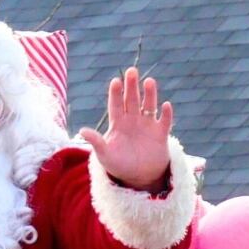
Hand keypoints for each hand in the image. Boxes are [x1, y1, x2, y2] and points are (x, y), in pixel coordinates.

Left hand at [79, 67, 171, 192]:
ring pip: (149, 106)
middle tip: (132, 70)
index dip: (116, 93)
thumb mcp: (104, 155)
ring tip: (149, 81)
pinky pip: (164, 121)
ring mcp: (147, 126)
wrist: (139, 177)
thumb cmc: (119, 166)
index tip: (115, 81)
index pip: (116, 105)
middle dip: (131, 86)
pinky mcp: (161, 134)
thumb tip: (82, 131)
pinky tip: (166, 106)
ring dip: (150, 94)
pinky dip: (166, 114)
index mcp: (118, 124)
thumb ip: (96, 142)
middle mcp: (133, 121)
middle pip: (132, 100)